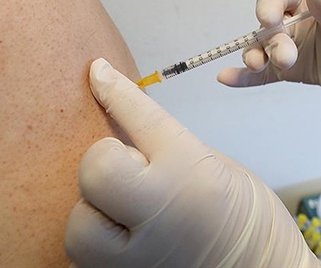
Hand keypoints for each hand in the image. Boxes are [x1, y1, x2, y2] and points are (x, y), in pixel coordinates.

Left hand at [65, 59, 320, 267]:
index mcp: (189, 174)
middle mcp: (160, 217)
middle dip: (103, 166)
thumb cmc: (241, 218)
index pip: (139, 118)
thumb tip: (115, 104)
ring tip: (123, 218)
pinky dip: (97, 248)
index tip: (98, 72)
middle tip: (127, 176)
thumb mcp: (211, 164)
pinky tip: (121, 241)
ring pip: (79, 228)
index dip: (114, 89)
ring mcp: (139, 261)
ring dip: (93, 216)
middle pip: (96, 172)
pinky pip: (83, 262)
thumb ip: (162, 142)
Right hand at [217, 0, 320, 114]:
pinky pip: (263, 74)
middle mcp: (290, 18)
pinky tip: (225, 79)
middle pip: (267, 26)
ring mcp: (288, 44)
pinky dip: (244, 77)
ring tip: (256, 65)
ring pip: (262, 49)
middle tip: (286, 57)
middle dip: (271, 40)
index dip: (268, 4)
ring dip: (255, 56)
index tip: (268, 17)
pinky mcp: (291, 70)